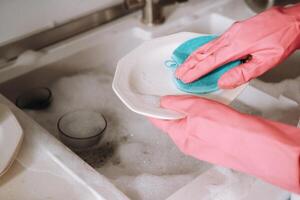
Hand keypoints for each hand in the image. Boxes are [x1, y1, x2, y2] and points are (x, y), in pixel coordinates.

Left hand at [150, 95, 299, 192]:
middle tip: (176, 91)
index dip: (151, 108)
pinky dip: (203, 113)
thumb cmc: (229, 132)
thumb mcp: (197, 109)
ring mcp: (202, 141)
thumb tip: (165, 101)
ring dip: (190, 107)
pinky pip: (203, 123)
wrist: (256, 144)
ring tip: (197, 96)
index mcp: (179, 136)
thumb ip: (178, 103)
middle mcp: (188, 141)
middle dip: (174, 105)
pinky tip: (210, 105)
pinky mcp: (215, 138)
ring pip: (189, 120)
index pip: (158, 120)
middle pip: (173, 119)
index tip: (148, 98)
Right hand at [176, 5, 299, 88]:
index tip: (185, 78)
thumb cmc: (282, 39)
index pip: (210, 62)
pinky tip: (201, 53)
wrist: (292, 21)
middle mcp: (231, 37)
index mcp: (236, 46)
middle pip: (204, 52)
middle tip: (179, 73)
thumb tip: (224, 82)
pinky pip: (214, 41)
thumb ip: (242, 73)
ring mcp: (232, 32)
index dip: (196, 71)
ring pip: (207, 46)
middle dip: (189, 64)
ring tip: (184, 65)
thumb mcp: (265, 61)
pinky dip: (203, 49)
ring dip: (194, 56)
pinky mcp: (235, 30)